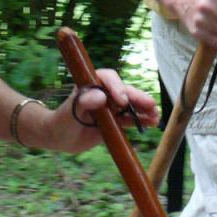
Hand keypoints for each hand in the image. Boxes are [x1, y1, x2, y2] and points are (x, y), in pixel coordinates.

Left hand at [43, 69, 159, 154]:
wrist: (60, 137)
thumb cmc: (61, 120)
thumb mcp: (70, 112)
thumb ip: (83, 103)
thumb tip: (100, 96)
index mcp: (92, 84)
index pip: (108, 79)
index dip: (117, 87)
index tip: (122, 101)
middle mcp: (104, 92)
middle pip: (124, 91)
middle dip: (138, 98)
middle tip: (151, 105)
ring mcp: (111, 107)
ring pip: (131, 105)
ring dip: (144, 109)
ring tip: (156, 116)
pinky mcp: (115, 120)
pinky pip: (130, 119)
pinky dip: (141, 120)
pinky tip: (152, 123)